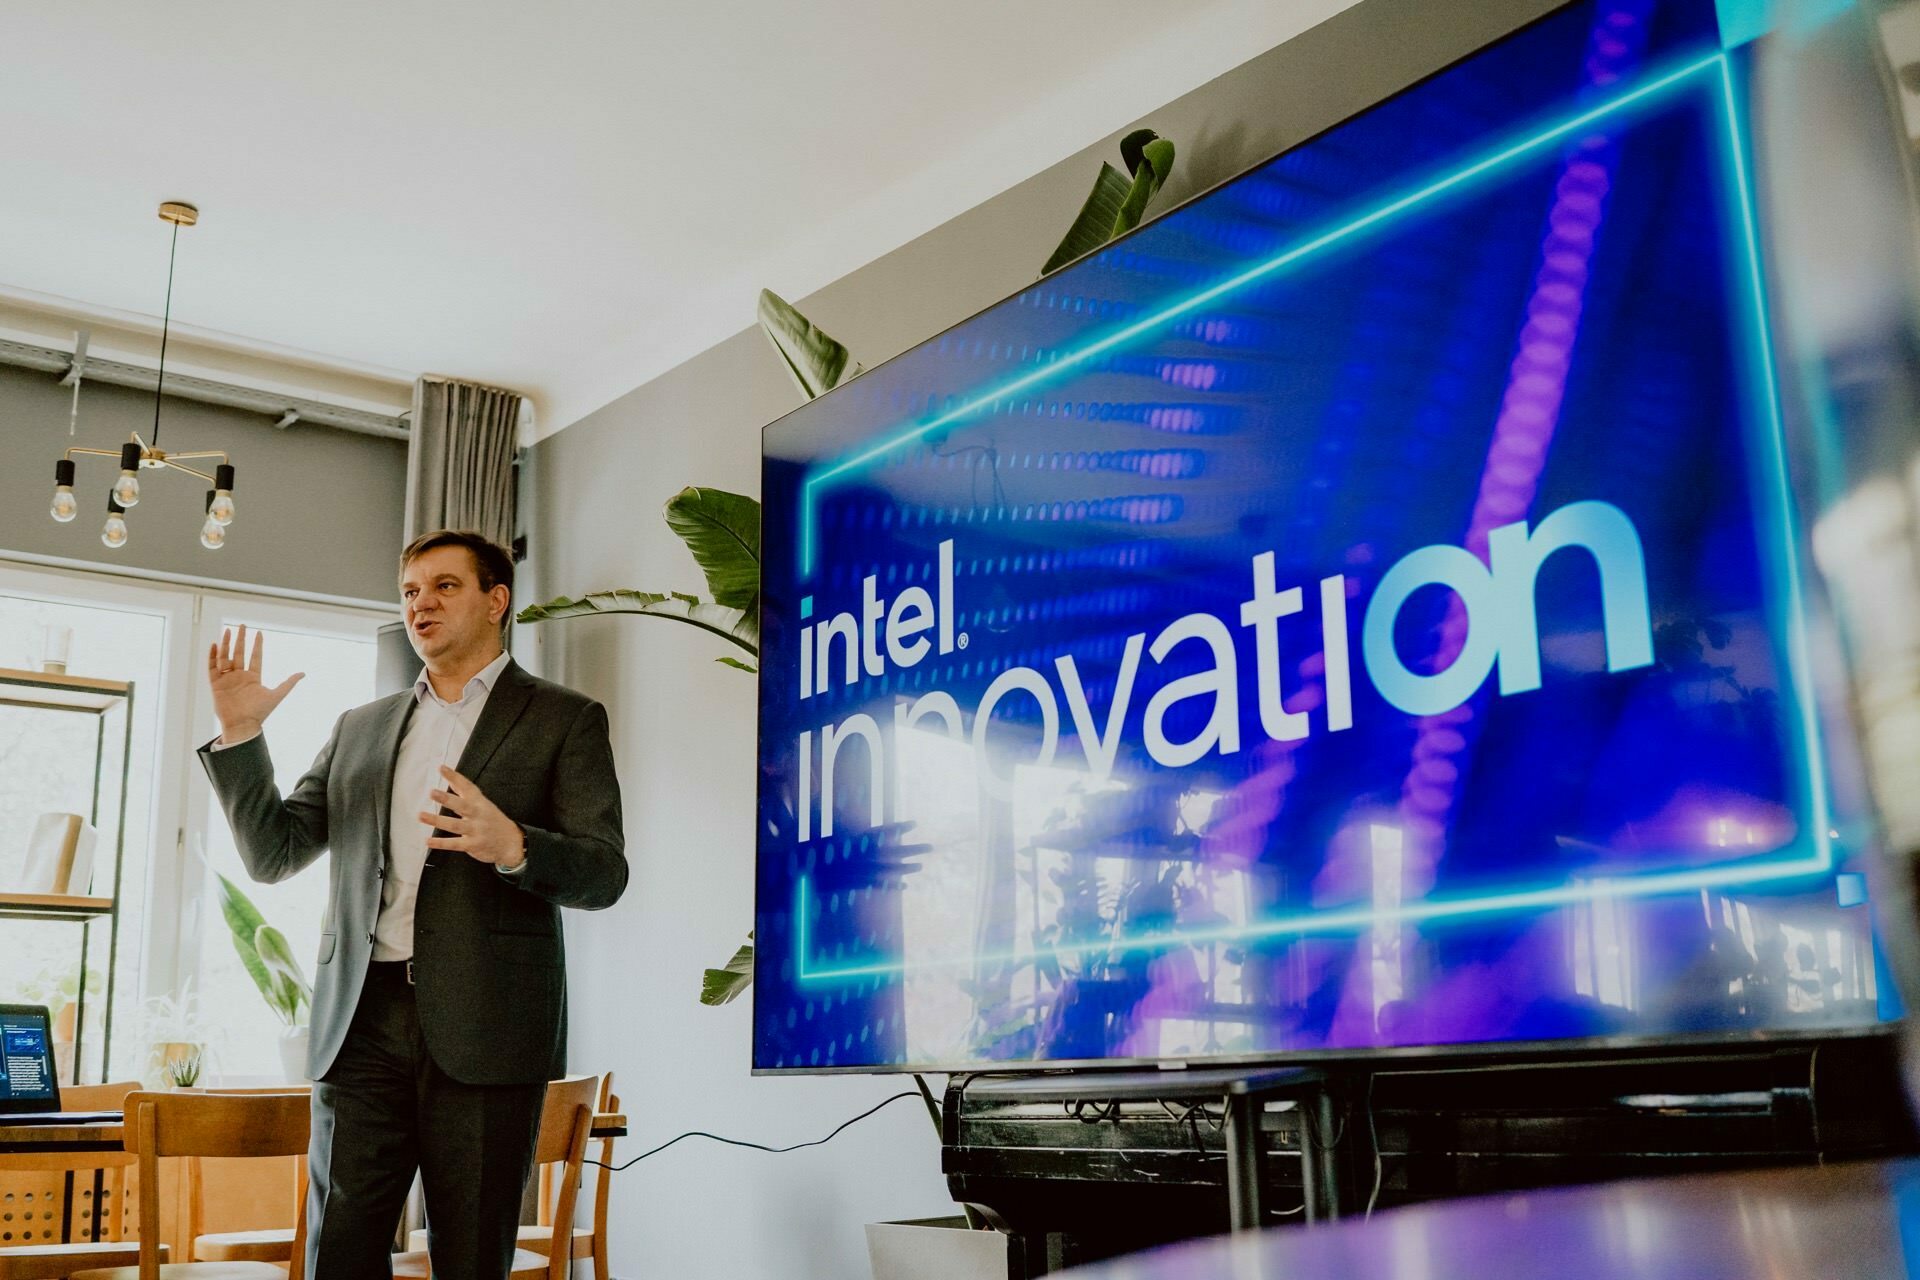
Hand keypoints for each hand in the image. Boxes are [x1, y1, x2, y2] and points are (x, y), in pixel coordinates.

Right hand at [207, 625, 304, 743]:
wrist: (242, 725)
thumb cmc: (259, 713)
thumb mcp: (276, 695)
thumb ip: (288, 683)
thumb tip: (303, 673)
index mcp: (253, 677)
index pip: (255, 657)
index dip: (257, 645)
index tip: (259, 632)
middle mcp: (240, 676)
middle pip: (240, 653)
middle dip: (241, 639)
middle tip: (242, 625)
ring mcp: (227, 679)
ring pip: (226, 657)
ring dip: (226, 644)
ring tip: (228, 631)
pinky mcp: (216, 684)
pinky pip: (212, 668)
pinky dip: (213, 656)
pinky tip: (215, 645)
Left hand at [421, 765, 525, 869]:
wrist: (512, 843)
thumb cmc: (493, 821)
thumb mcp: (483, 805)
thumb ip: (466, 794)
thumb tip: (452, 781)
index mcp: (480, 803)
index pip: (467, 787)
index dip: (455, 777)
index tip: (442, 768)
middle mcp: (478, 814)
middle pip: (461, 805)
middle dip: (447, 799)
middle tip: (432, 792)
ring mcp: (476, 830)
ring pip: (454, 825)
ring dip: (437, 820)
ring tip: (421, 815)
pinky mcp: (473, 845)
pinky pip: (454, 844)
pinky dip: (441, 843)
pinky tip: (428, 841)